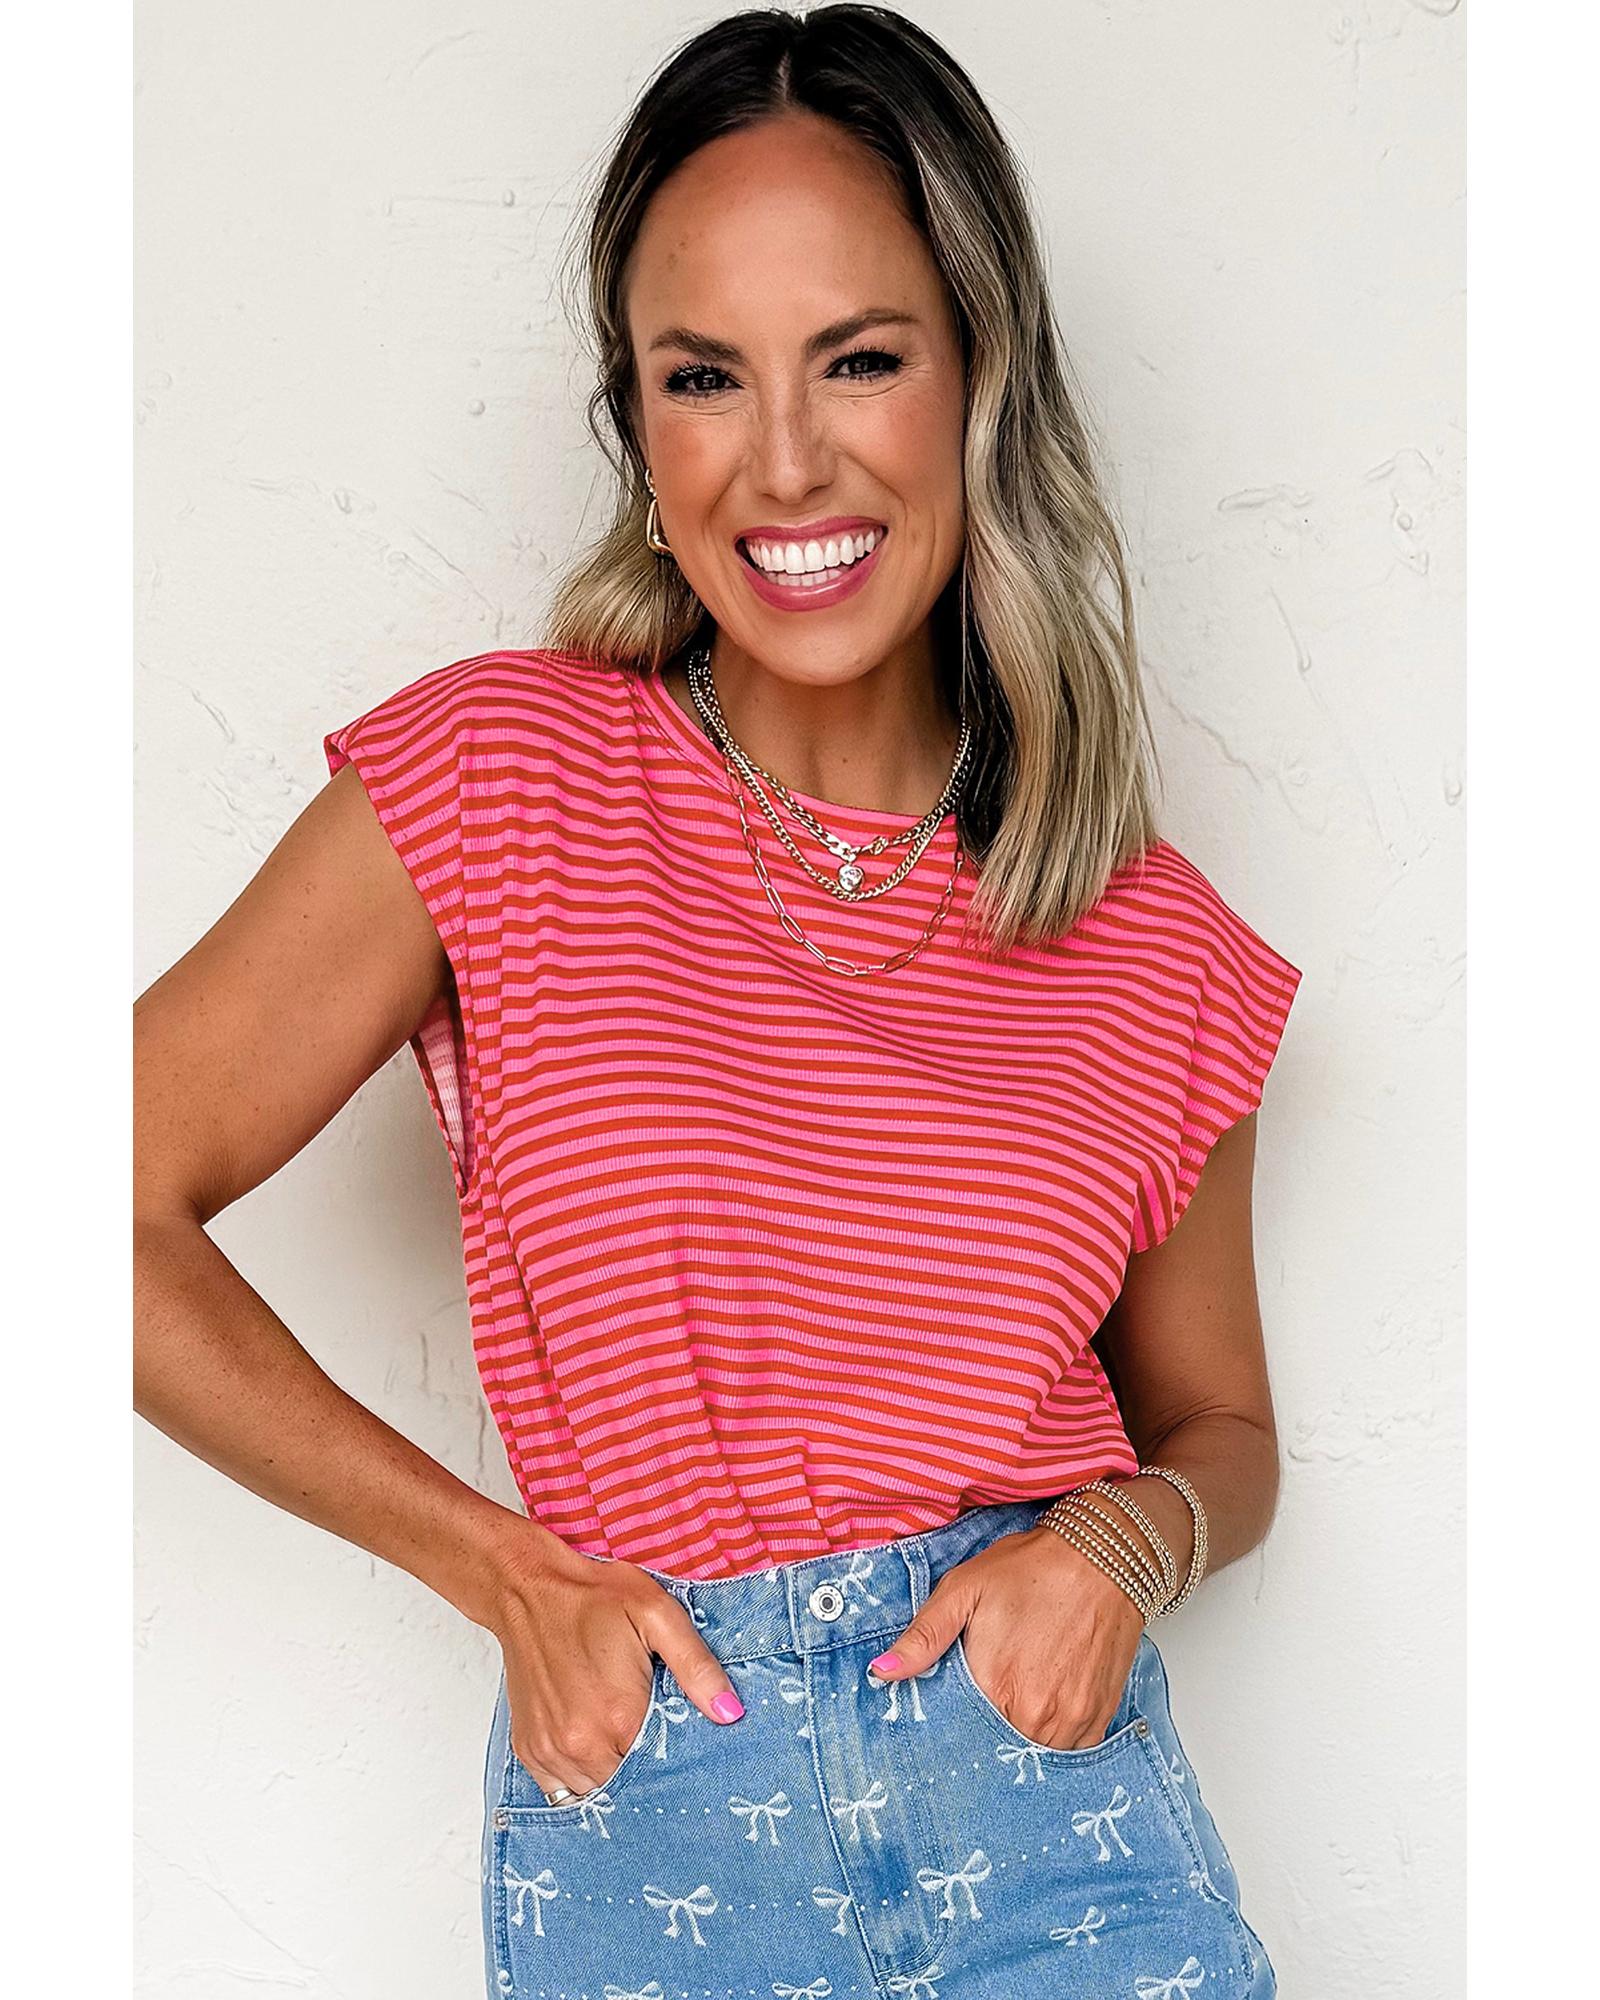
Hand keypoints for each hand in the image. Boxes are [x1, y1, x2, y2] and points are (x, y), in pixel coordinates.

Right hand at [488, 1528, 744, 1798]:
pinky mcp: (529, 1747)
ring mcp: (550, 1749)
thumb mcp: (657, 1614)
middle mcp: (580, 1743)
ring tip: (623, 1741)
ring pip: (593, 1792)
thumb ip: (696, 1665)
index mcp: (619, 1717)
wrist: (529, 1588)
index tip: (683, 1748)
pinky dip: (579, 1777)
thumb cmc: (593, 1596)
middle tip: (653, 1739)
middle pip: (628, 1786)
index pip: (661, 1771)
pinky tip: (593, 1747)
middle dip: (645, 1771)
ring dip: (612, 1776)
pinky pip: (560, 1788)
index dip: (677, 1763)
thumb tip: (731, 1712)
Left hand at [867, 1526, 1143, 1750]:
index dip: (953, 1731)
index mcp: (997, 1689)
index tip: (947, 1722)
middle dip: (985, 1740)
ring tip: (1011, 1710)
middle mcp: (1038, 1717)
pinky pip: (1070, 1750)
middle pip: (999, 1752)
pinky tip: (1042, 1711)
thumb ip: (923, 1636)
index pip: (962, 1737)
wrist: (1102, 1557)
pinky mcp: (1100, 1717)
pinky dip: (1053, 1738)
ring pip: (1036, 1756)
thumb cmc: (1030, 1570)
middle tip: (979, 1713)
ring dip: (1019, 1742)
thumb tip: (880, 1673)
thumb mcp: (964, 1590)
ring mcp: (1074, 1721)